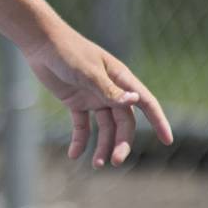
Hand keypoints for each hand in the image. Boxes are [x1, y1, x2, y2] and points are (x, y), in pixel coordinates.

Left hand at [21, 27, 173, 167]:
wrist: (41, 42)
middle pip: (124, 122)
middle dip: (122, 142)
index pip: (145, 103)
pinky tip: (73, 154)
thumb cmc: (68, 51)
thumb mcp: (88, 72)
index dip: (158, 121)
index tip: (167, 140)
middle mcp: (111, 90)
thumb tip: (135, 101)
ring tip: (96, 164)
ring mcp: (93, 97)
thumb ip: (108, 89)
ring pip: (105, 127)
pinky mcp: (76, 102)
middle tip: (115, 161)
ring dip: (102, 145)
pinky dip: (80, 140)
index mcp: (121, 79)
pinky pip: (82, 126)